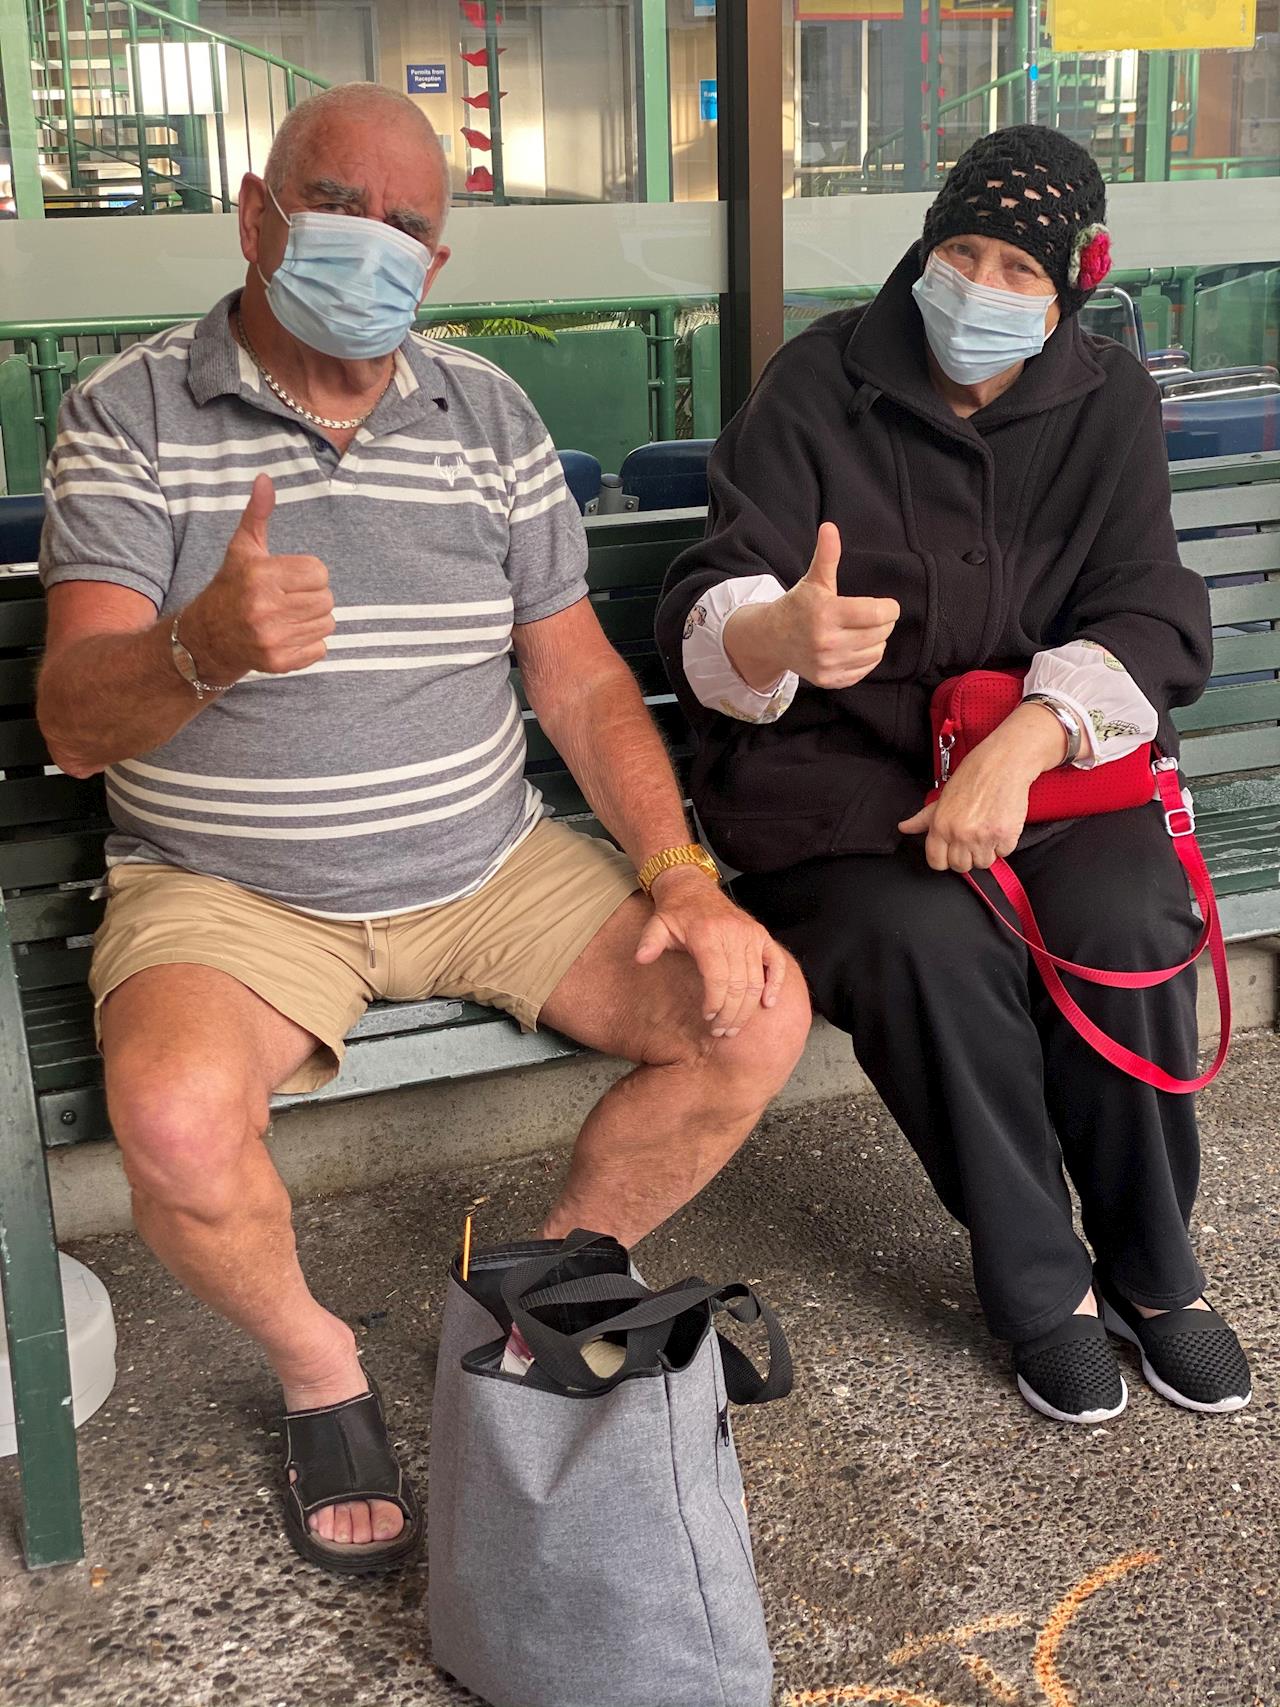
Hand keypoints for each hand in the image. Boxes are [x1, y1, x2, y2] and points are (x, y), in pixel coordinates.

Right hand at [182, 474, 335, 680]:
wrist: (207, 637)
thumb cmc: (232, 586)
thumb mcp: (243, 548)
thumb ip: (257, 514)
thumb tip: (265, 479)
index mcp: (260, 576)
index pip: (320, 573)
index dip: (308, 574)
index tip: (288, 579)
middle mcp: (264, 608)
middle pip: (327, 599)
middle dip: (311, 597)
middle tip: (287, 599)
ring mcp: (271, 638)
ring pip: (327, 624)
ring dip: (313, 620)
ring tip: (286, 616)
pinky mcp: (278, 662)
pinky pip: (321, 648)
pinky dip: (309, 643)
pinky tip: (286, 635)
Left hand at [635, 868, 788, 1036]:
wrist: (693, 887)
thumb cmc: (675, 913)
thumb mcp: (657, 925)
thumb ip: (649, 943)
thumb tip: (640, 958)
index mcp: (708, 934)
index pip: (718, 978)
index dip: (715, 1002)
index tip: (708, 1017)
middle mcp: (734, 934)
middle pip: (739, 985)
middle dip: (731, 1014)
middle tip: (720, 1031)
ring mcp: (751, 935)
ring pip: (756, 980)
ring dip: (748, 1008)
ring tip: (735, 1027)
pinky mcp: (761, 935)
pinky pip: (776, 963)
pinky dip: (775, 983)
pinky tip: (768, 1003)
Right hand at [726, 522, 898, 691]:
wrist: (772, 639)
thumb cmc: (798, 606)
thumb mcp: (814, 580)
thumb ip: (827, 556)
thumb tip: (830, 527)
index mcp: (826, 614)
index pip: (877, 613)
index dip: (890, 608)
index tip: (888, 605)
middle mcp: (827, 642)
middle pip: (881, 633)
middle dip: (883, 622)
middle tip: (872, 616)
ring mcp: (829, 664)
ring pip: (877, 651)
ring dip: (876, 640)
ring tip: (862, 631)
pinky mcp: (830, 680)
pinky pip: (866, 669)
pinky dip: (867, 657)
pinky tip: (855, 647)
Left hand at [897, 702, 1067, 871]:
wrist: (1002, 764)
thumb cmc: (972, 776)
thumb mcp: (942, 798)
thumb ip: (923, 819)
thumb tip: (905, 828)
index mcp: (940, 826)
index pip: (937, 862)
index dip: (945, 858)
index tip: (953, 850)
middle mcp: (959, 834)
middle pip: (961, 866)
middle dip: (967, 855)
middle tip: (973, 835)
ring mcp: (983, 837)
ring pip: (983, 863)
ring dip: (986, 850)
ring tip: (987, 828)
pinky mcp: (1005, 836)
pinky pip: (1004, 853)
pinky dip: (1004, 843)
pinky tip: (999, 824)